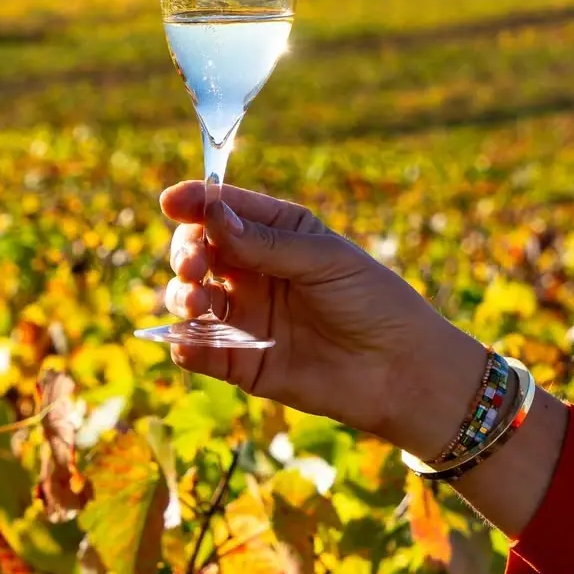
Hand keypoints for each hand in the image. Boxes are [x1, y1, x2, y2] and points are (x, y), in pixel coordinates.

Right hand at [159, 181, 485, 448]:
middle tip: (194, 265)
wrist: (400, 371)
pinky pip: (199, 350)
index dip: (195, 203)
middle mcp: (254, 271)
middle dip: (186, 252)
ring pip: (190, 297)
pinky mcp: (241, 361)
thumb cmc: (372, 301)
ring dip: (179, 295)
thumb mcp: (323, 260)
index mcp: (277, 233)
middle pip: (198, 251)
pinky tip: (185, 342)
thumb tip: (211, 217)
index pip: (224, 210)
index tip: (172, 202)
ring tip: (194, 302)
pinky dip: (184, 345)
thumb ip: (265, 243)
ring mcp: (245, 316)